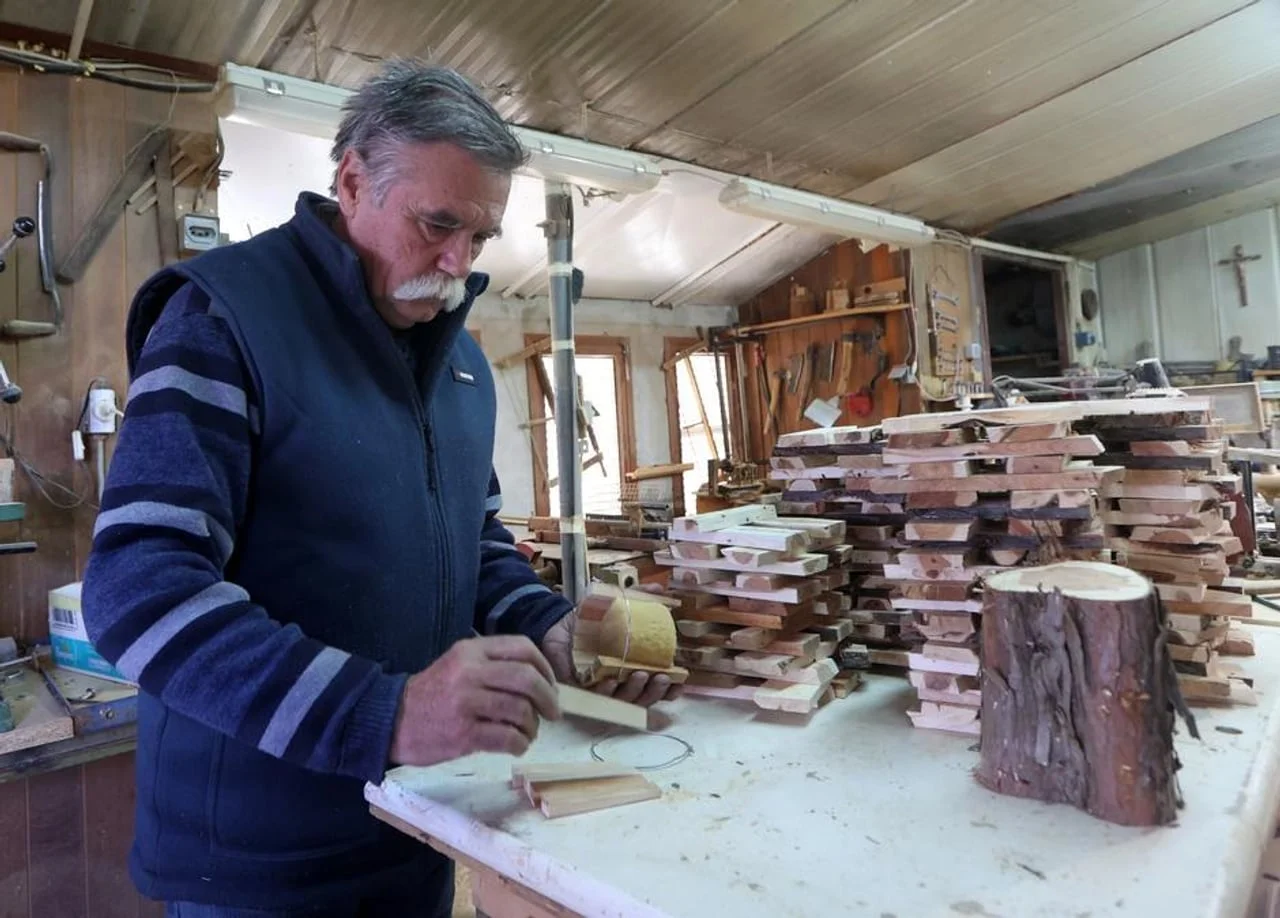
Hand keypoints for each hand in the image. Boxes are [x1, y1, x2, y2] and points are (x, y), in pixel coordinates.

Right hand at [388, 635, 560, 766]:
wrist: (390, 720)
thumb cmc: (432, 694)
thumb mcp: (458, 665)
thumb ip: (492, 664)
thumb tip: (539, 679)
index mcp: (471, 651)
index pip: (523, 648)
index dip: (545, 668)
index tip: (550, 686)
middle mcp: (470, 672)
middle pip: (527, 679)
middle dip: (548, 698)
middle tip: (553, 713)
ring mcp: (466, 703)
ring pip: (521, 710)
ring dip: (533, 726)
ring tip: (528, 732)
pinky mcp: (463, 734)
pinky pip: (507, 738)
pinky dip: (520, 744)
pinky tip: (516, 746)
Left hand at [540, 603, 683, 708]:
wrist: (557, 622)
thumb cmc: (589, 620)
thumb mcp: (615, 606)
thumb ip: (638, 598)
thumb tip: (660, 588)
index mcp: (632, 668)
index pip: (656, 686)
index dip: (670, 689)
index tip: (680, 682)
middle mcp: (619, 683)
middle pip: (643, 698)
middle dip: (654, 691)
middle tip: (660, 676)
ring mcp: (600, 690)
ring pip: (622, 702)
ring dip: (634, 692)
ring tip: (639, 675)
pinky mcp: (579, 691)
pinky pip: (594, 699)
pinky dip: (605, 693)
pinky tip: (611, 681)